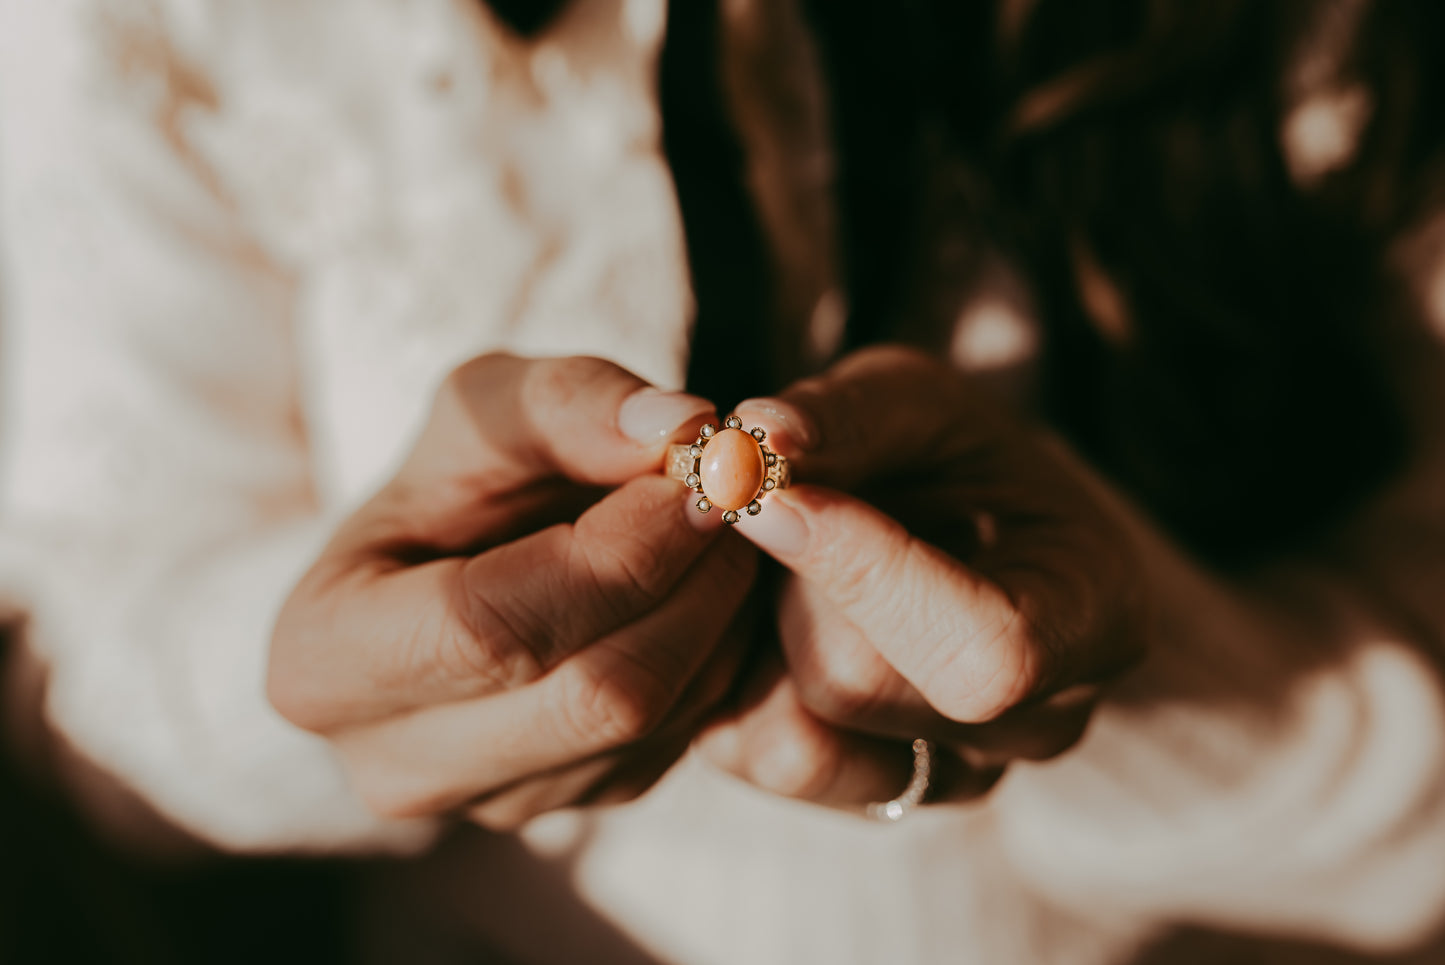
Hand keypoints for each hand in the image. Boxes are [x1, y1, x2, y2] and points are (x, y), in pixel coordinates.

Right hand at [268, 354, 757, 828]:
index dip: (614, 551)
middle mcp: (394, 763)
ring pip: (653, 725)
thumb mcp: (480, 408)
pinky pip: (679, 742)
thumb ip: (566, 402)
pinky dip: (718, 657)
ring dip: (718, 617)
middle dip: (690, 584)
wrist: (453, 561)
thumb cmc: (451, 484)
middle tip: (733, 500)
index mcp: (324, 661)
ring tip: (718, 532)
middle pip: (593, 697)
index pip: (491, 627)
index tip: (690, 476)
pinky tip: (703, 591)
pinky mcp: (569, 810)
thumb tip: (681, 427)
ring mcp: (488, 805)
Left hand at [697, 346, 1146, 807]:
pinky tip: (767, 610)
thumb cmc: (953, 455)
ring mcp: (954, 775)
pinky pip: (756, 755)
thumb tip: (760, 434)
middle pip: (859, 686)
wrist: (956, 527)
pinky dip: (735, 673)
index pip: (985, 648)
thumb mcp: (917, 401)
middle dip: (789, 582)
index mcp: (1094, 614)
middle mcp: (1037, 723)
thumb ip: (849, 414)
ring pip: (797, 734)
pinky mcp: (865, 795)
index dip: (863, 573)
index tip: (770, 493)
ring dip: (757, 629)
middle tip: (770, 507)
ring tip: (781, 560)